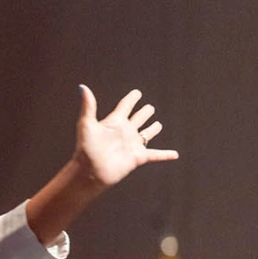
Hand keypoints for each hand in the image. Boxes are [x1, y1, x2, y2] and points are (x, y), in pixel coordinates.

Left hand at [25, 85, 178, 243]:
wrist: (90, 171)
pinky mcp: (138, 157)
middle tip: (150, 108)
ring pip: (146, 135)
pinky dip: (165, 154)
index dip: (131, 99)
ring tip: (158, 125)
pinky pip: (155, 155)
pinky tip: (175, 154)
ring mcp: (132, 145)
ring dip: (152, 129)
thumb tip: (82, 87)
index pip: (125, 106)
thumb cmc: (86, 148)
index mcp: (114, 122)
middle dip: (144, 113)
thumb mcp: (86, 124)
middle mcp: (124, 132)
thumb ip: (88, 105)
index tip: (137, 93)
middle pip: (138, 119)